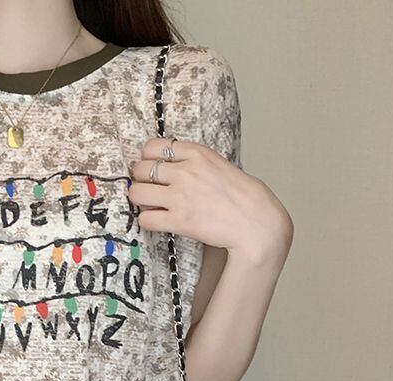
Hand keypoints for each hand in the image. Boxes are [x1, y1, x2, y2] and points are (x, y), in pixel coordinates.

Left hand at [128, 138, 292, 266]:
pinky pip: (145, 218)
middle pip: (140, 168)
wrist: (255, 221)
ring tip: (151, 205)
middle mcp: (185, 171)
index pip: (153, 146)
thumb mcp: (218, 165)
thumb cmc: (241, 196)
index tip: (151, 168)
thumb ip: (193, 162)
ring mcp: (181, 196)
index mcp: (197, 153)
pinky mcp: (179, 220)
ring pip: (137, 192)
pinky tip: (158, 221)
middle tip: (148, 189)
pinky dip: (147, 221)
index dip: (147, 158)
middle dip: (140, 180)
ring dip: (140, 200)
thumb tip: (169, 165)